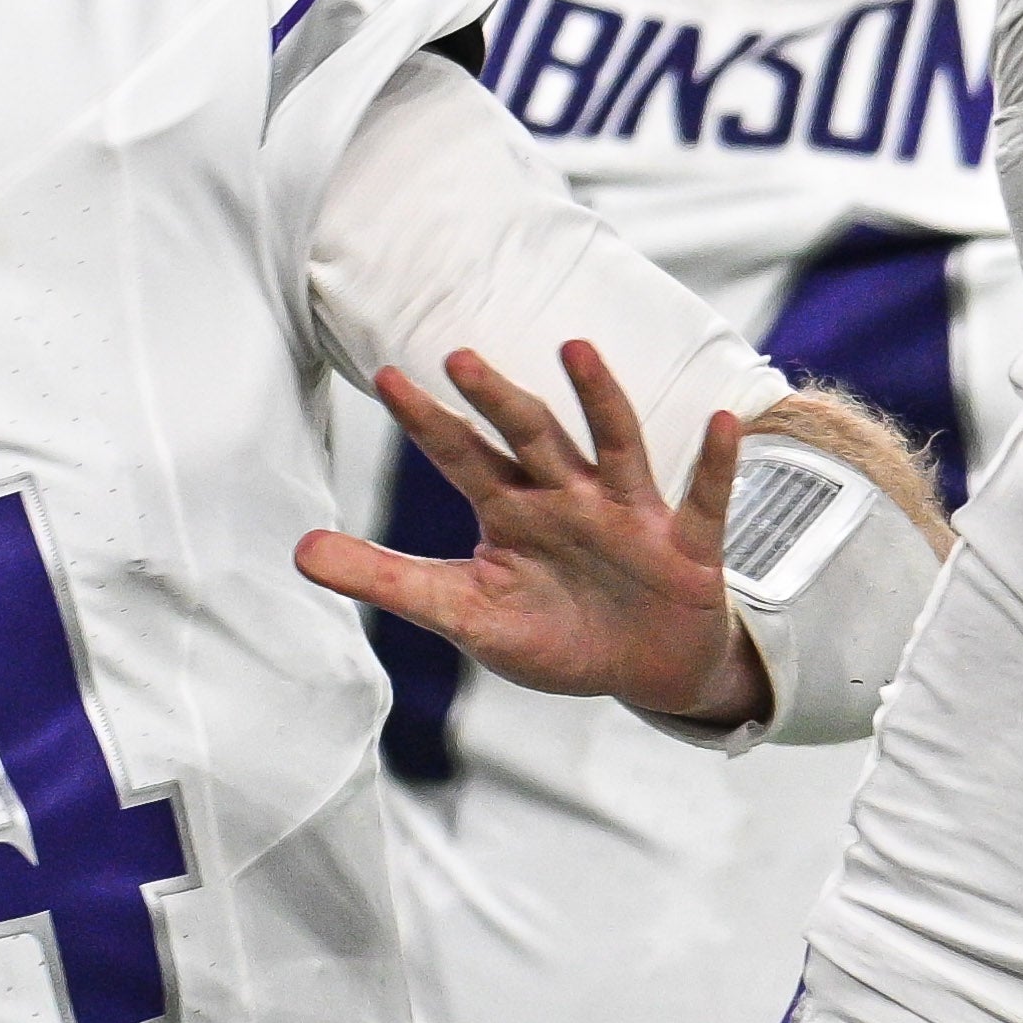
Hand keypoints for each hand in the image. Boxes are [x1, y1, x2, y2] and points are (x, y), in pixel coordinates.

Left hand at [295, 343, 761, 723]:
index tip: (386, 377)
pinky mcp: (684, 545)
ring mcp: (627, 514)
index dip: (427, 420)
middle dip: (495, 399)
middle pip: (527, 436)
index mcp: (510, 509)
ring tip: (577, 350)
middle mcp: (566, 497)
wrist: (642, 672)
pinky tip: (724, 419)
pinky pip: (702, 498)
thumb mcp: (466, 613)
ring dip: (597, 398)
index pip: (460, 455)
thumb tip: (299, 552)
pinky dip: (713, 462)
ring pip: (609, 445)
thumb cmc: (555, 632)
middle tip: (457, 355)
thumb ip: (388, 581)